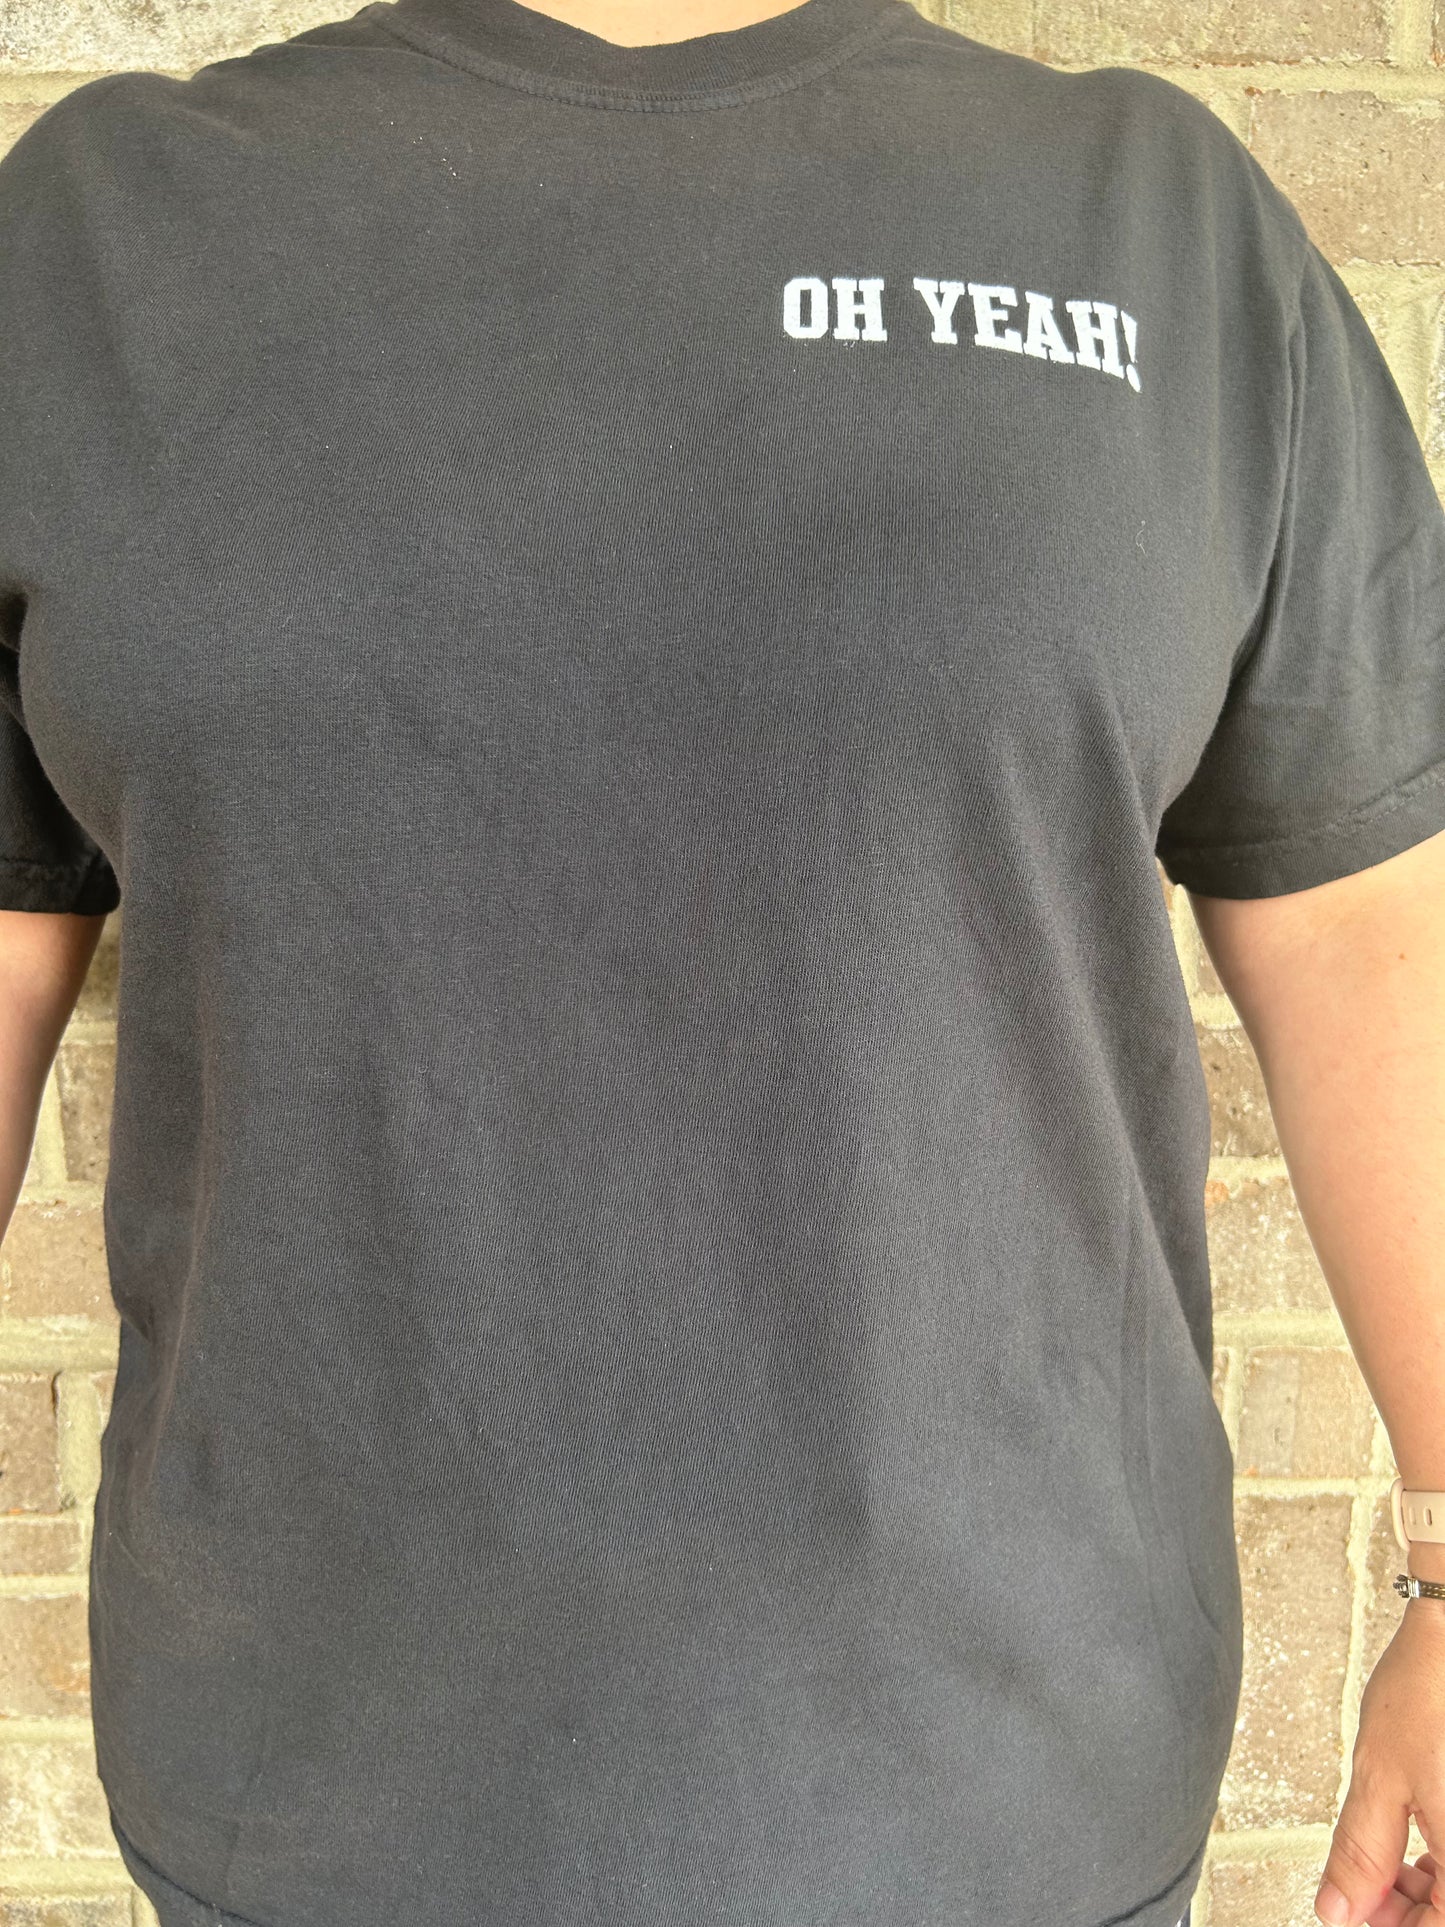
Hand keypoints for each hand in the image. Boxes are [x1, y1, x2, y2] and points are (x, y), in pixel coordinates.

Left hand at [1314, 1602, 1444, 1924]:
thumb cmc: (1430, 1691)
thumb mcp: (1379, 1778)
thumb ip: (1361, 1854)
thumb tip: (1338, 1908)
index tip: (1354, 1914)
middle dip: (1406, 1911)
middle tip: (1359, 1892)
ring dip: (1423, 1892)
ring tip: (1382, 1865)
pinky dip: (1442, 1863)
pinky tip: (1415, 1848)